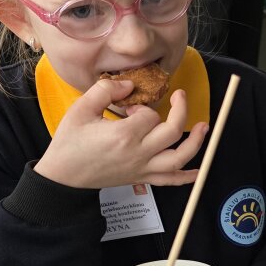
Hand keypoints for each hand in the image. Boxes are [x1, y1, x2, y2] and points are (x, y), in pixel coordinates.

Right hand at [35, 83, 207, 188]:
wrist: (62, 176)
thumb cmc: (70, 142)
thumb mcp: (80, 109)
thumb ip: (105, 90)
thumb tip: (129, 84)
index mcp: (123, 135)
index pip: (150, 115)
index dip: (144, 106)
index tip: (130, 107)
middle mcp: (138, 154)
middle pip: (172, 132)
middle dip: (180, 111)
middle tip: (179, 96)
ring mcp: (142, 169)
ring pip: (179, 158)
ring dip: (195, 142)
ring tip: (203, 126)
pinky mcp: (141, 179)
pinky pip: (170, 181)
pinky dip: (186, 178)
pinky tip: (198, 171)